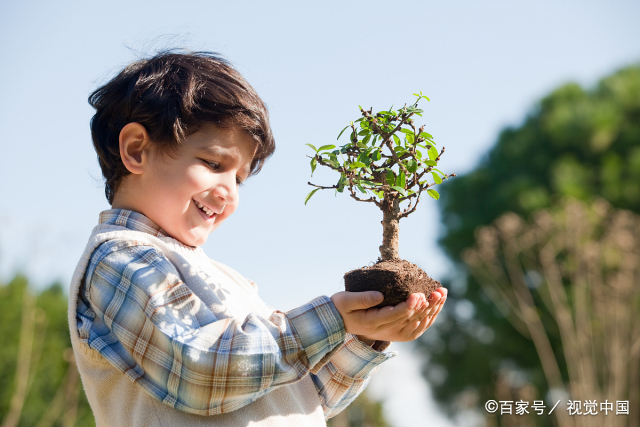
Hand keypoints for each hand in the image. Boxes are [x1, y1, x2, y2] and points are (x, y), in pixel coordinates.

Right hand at [331, 287, 446, 343]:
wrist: (340, 322)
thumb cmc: (342, 307)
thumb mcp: (345, 300)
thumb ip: (362, 299)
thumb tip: (380, 295)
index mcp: (372, 322)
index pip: (395, 315)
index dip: (409, 306)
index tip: (419, 294)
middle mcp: (385, 331)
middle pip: (410, 320)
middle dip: (427, 305)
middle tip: (438, 291)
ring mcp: (392, 333)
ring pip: (417, 324)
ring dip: (432, 309)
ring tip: (442, 294)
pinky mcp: (397, 332)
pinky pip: (417, 327)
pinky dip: (429, 316)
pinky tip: (437, 304)